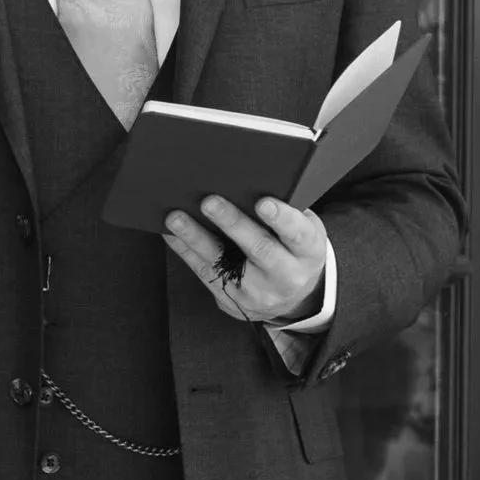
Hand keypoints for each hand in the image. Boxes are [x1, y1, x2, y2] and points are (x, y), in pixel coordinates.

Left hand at [164, 194, 330, 328]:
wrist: (292, 298)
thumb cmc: (294, 249)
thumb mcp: (305, 230)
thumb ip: (288, 210)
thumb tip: (252, 179)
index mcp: (308, 252)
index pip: (298, 234)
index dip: (281, 219)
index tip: (263, 202)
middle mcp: (285, 275)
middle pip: (258, 248)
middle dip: (232, 223)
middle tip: (210, 201)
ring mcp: (257, 292)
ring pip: (222, 263)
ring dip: (196, 237)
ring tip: (176, 216)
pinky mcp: (231, 299)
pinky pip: (204, 273)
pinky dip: (185, 250)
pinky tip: (172, 232)